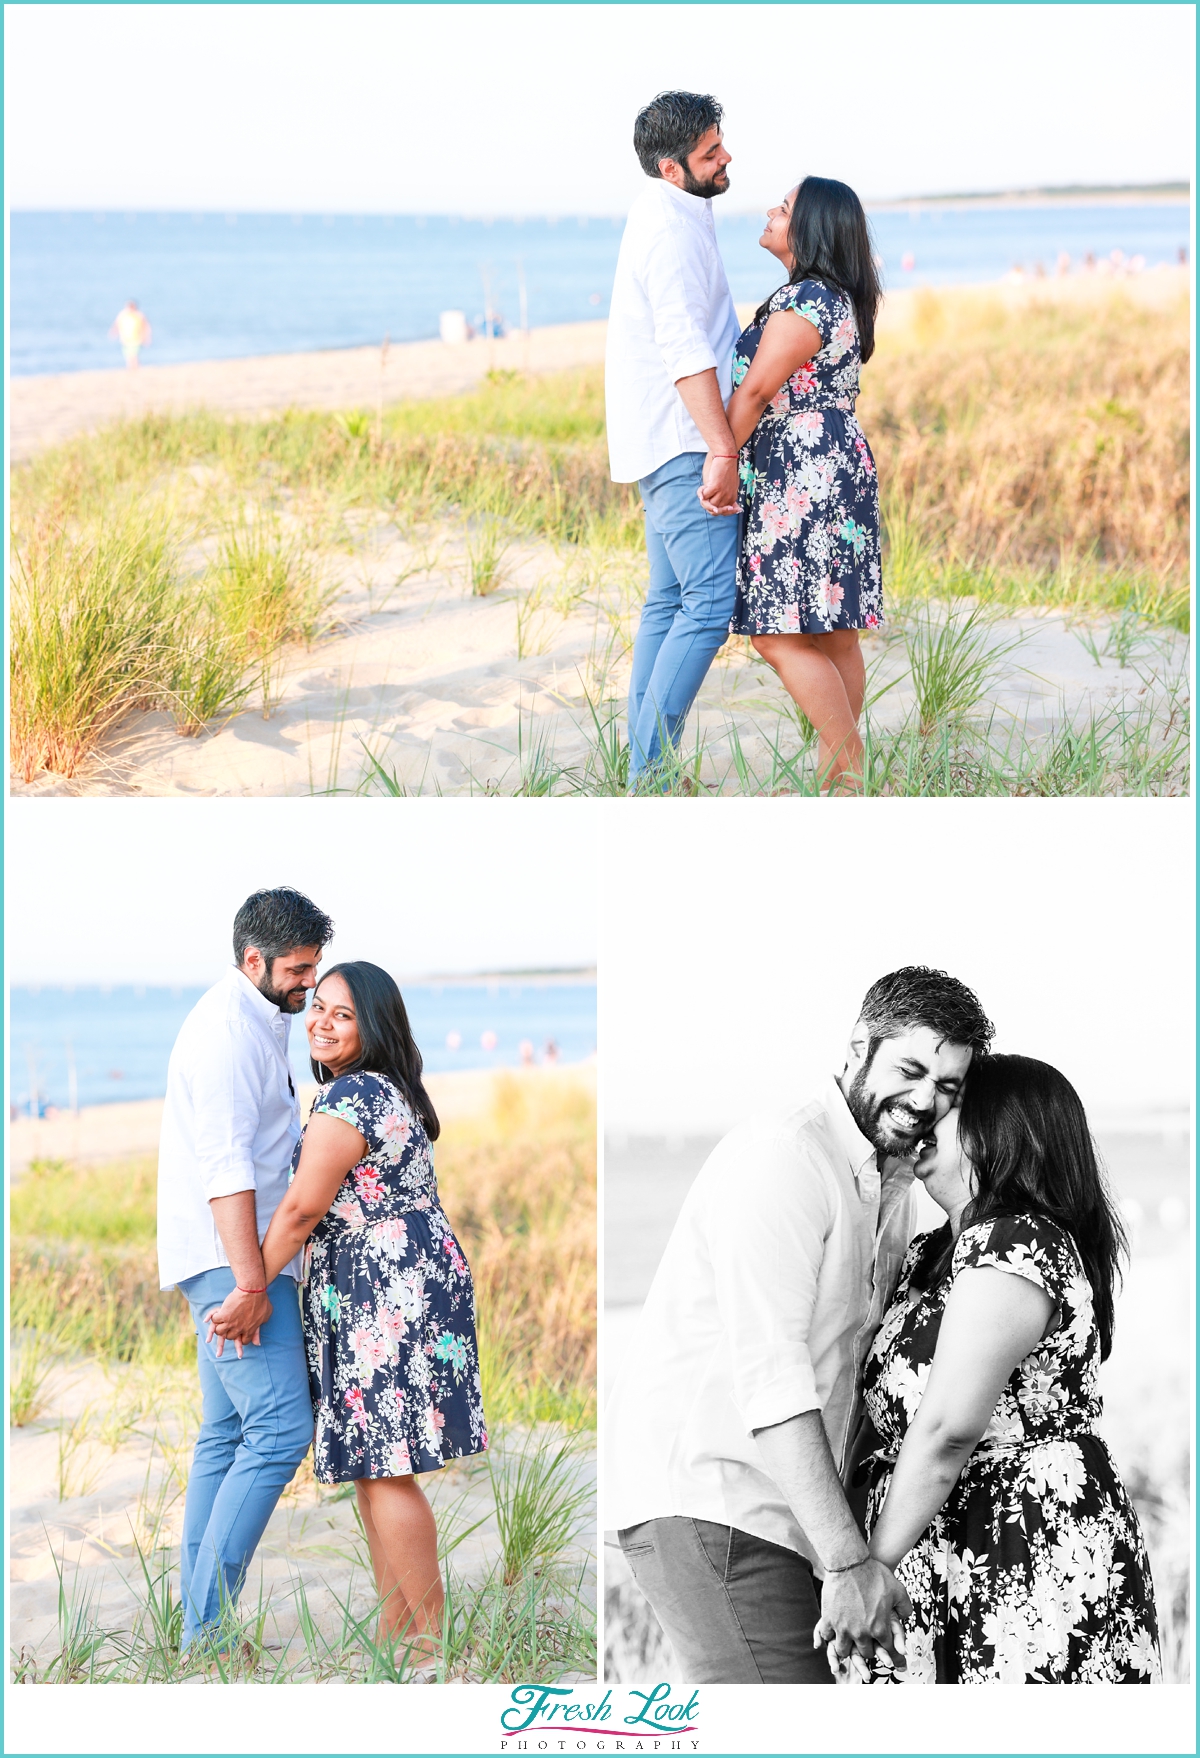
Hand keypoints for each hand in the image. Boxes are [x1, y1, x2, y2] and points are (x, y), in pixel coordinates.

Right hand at [205, 1287, 271, 1355]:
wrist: (253, 1290)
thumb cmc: (261, 1300)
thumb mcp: (266, 1315)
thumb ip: (260, 1329)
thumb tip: (258, 1343)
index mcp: (250, 1330)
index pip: (243, 1341)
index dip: (241, 1338)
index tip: (239, 1334)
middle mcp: (239, 1329)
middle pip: (230, 1337)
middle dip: (229, 1332)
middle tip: (228, 1326)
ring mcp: (230, 1323)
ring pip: (219, 1331)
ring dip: (219, 1326)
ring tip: (220, 1321)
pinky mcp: (223, 1315)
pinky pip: (214, 1320)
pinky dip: (215, 1316)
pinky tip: (218, 1313)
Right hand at [697, 452, 738, 515]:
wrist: (726, 457)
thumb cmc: (726, 469)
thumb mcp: (729, 484)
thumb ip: (727, 495)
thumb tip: (724, 505)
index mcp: (732, 497)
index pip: (724, 513)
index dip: (715, 510)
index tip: (710, 505)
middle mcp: (728, 497)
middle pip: (714, 510)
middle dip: (707, 504)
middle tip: (704, 494)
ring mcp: (723, 493)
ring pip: (708, 505)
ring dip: (703, 497)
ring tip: (704, 488)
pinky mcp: (716, 487)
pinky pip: (704, 497)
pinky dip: (701, 492)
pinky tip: (703, 486)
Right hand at [814, 1557, 912, 1673]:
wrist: (849, 1562)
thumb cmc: (873, 1574)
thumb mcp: (898, 1589)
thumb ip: (904, 1607)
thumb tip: (905, 1617)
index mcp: (879, 1628)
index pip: (888, 1650)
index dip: (892, 1655)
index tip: (894, 1661)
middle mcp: (861, 1633)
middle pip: (866, 1653)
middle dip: (869, 1649)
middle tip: (869, 1645)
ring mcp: (843, 1628)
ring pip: (844, 1650)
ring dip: (848, 1648)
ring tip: (849, 1642)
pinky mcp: (828, 1620)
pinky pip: (826, 1636)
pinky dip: (829, 1636)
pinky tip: (832, 1633)